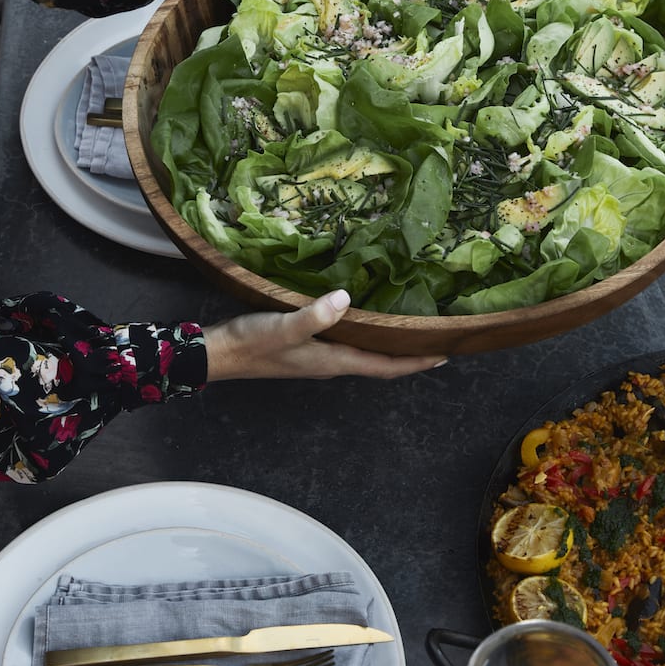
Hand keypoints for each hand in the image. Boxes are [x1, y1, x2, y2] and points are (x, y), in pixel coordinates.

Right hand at [203, 289, 445, 380]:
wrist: (218, 353)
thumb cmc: (252, 343)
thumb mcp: (285, 326)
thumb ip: (316, 316)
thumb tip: (347, 299)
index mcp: (335, 361)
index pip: (386, 367)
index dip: (417, 362)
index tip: (446, 355)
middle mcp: (332, 362)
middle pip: (381, 361)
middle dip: (410, 352)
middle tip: (438, 336)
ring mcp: (319, 356)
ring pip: (365, 352)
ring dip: (390, 343)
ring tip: (412, 325)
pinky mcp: (307, 346)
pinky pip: (348, 341)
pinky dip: (366, 333)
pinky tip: (366, 315)